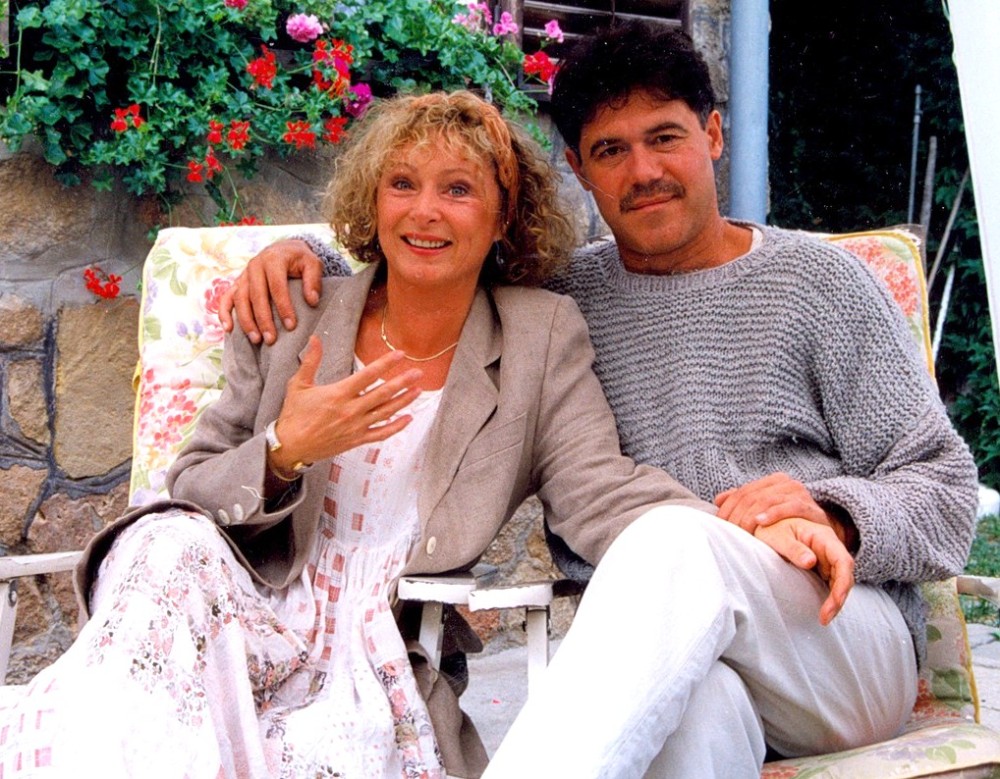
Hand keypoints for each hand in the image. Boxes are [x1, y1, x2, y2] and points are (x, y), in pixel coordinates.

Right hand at [219, 239, 324, 344]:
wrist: (284, 250)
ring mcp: (243, 275)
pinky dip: (224, 313)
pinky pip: (226, 298)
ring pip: (240, 299)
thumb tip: (312, 301)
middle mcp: (255, 266)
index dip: (283, 307)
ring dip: (246, 321)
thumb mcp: (312, 263)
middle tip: (271, 339)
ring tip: (256, 340)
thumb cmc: (299, 260)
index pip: (277, 286)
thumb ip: (313, 280)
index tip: (291, 326)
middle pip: (256, 295)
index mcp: (273, 259)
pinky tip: (228, 329)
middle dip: (263, 319)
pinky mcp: (237, 283)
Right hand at [268, 336, 421, 471]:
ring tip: (418, 391)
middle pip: (383, 393)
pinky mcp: (356, 440)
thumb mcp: (298, 384)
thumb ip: (310, 361)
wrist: (290, 446)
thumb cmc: (293, 415)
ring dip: (404, 401)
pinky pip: (381, 434)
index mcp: (338, 394)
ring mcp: (356, 426)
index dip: (386, 363)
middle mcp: (351, 410)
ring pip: (386, 412)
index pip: (368, 375)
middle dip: (402, 382)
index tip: (400, 354)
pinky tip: (408, 418)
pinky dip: (396, 427)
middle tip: (418, 373)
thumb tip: (314, 339)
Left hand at [715, 472, 835, 532]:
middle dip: (737, 515)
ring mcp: (800, 493)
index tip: (720, 525)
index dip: (728, 509)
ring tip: (741, 529)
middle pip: (752, 496)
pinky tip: (761, 522)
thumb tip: (718, 500)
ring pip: (767, 500)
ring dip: (751, 516)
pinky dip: (773, 514)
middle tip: (730, 532)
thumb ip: (743, 502)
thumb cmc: (788, 521)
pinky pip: (790, 507)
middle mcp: (785, 483)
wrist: (821, 531)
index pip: (742, 492)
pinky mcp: (811, 507)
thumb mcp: (765, 510)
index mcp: (772, 481)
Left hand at [753, 518, 854, 624]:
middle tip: (825, 618)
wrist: (766, 527)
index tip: (835, 601)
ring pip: (839, 582)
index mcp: (823, 537)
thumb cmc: (772, 528)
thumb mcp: (778, 536)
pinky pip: (830, 584)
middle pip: (844, 575)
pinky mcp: (820, 568)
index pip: (843, 560)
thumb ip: (793, 548)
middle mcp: (829, 548)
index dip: (843, 582)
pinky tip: (822, 611)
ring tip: (824, 618)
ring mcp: (826, 559)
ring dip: (835, 601)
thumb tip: (810, 561)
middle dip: (839, 598)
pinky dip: (828, 597)